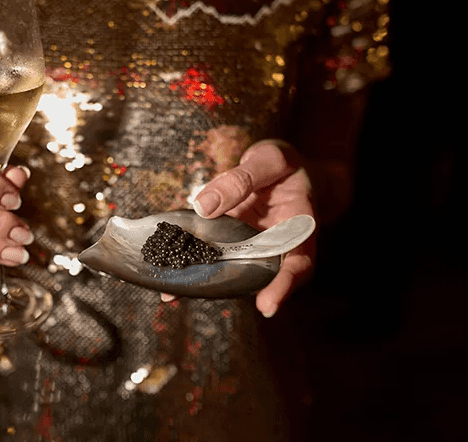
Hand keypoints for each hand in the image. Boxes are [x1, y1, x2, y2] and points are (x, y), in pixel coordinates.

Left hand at [163, 139, 315, 316]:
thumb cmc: (283, 166)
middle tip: (208, 295)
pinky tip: (168, 272)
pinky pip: (215, 256)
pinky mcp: (232, 245)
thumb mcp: (269, 160)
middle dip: (234, 290)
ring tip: (173, 291)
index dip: (283, 286)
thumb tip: (204, 206)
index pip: (298, 262)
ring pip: (232, 272)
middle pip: (261, 277)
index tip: (267, 306)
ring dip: (205, 282)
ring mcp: (251, 249)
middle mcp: (276, 247)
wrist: (280, 168)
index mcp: (299, 228)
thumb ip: (241, 180)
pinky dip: (194, 264)